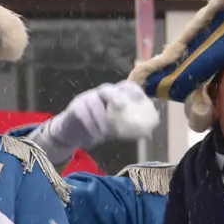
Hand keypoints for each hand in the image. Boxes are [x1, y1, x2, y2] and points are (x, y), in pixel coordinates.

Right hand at [31, 81, 149, 163]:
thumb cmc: (99, 128)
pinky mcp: (74, 107)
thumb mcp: (116, 128)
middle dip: (115, 96)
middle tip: (121, 107)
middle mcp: (99, 94)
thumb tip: (149, 134)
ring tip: (106, 133)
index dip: (133, 90)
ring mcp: (86, 99)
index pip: (124, 86)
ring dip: (101, 118)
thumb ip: (130, 129)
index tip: (141, 97)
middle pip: (107, 89)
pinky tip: (96, 136)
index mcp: (114, 96)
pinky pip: (82, 113)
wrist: (74, 135)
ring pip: (93, 103)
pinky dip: (90, 125)